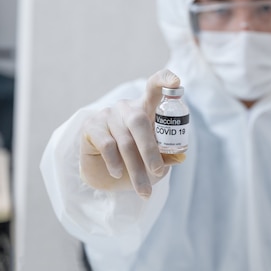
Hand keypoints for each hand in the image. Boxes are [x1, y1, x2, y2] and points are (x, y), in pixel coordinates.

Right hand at [79, 69, 185, 197]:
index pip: (155, 87)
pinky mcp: (91, 125)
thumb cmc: (134, 160)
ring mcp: (108, 114)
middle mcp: (127, 107)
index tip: (176, 83)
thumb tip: (179, 157)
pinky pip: (107, 144)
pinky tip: (118, 174)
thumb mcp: (153, 158)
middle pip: (139, 121)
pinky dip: (115, 162)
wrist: (102, 173)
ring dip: (136, 169)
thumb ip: (166, 155)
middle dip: (149, 150)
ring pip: (125, 141)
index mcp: (146, 107)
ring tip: (144, 190)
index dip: (165, 81)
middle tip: (157, 171)